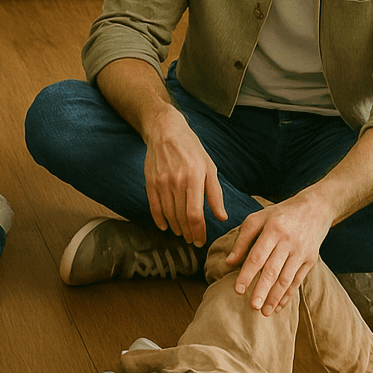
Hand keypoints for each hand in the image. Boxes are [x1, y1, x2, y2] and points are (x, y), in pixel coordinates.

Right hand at [143, 105, 226, 244]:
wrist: (166, 131)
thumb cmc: (191, 149)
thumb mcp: (209, 168)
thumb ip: (215, 194)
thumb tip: (221, 217)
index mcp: (194, 178)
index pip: (194, 214)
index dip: (198, 231)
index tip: (200, 241)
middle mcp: (176, 181)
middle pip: (181, 217)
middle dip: (188, 233)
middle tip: (193, 241)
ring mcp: (161, 182)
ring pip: (168, 214)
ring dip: (176, 228)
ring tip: (182, 234)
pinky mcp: (150, 182)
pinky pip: (154, 207)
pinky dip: (159, 220)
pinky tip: (165, 227)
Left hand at [225, 192, 333, 313]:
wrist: (316, 208)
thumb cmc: (279, 214)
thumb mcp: (258, 219)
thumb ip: (243, 240)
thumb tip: (229, 263)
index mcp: (273, 229)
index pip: (257, 256)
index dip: (247, 274)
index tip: (238, 290)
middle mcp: (289, 241)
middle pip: (273, 270)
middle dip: (262, 290)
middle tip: (252, 307)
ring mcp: (301, 252)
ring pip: (286, 278)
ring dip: (275, 297)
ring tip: (264, 312)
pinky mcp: (311, 259)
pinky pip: (298, 280)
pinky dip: (288, 295)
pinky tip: (278, 306)